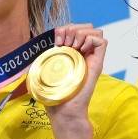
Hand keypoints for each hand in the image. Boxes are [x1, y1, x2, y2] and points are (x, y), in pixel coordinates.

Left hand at [47, 23, 104, 138]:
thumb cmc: (55, 95)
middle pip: (86, 27)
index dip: (65, 28)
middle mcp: (83, 54)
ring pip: (95, 32)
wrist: (65, 111)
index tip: (56, 39)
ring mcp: (91, 58)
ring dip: (82, 33)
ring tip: (73, 46)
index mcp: (71, 53)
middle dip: (74, 28)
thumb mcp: (44, 72)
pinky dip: (90, 39)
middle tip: (65, 42)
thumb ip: (43, 58)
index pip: (74, 29)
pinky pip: (102, 42)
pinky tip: (80, 50)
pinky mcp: (97, 64)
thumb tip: (35, 44)